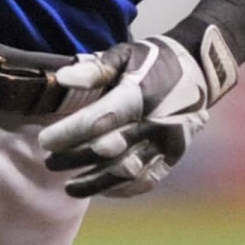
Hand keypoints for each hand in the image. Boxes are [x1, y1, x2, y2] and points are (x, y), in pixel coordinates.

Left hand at [37, 35, 211, 198]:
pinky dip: (123, 188)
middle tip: (50, 163)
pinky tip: (102, 190)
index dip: (70, 133)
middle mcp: (156, 122)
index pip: (99, 120)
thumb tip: (63, 79)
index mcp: (140, 95)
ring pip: (127, 171)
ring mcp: (168, 142)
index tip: (44, 141)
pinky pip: (147, 180)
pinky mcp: (175, 155)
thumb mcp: (124, 55)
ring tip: (69, 187)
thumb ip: (94, 69)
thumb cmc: (151, 61)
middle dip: (75, 159)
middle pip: (109, 150)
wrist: (199, 70)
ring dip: (95, 183)